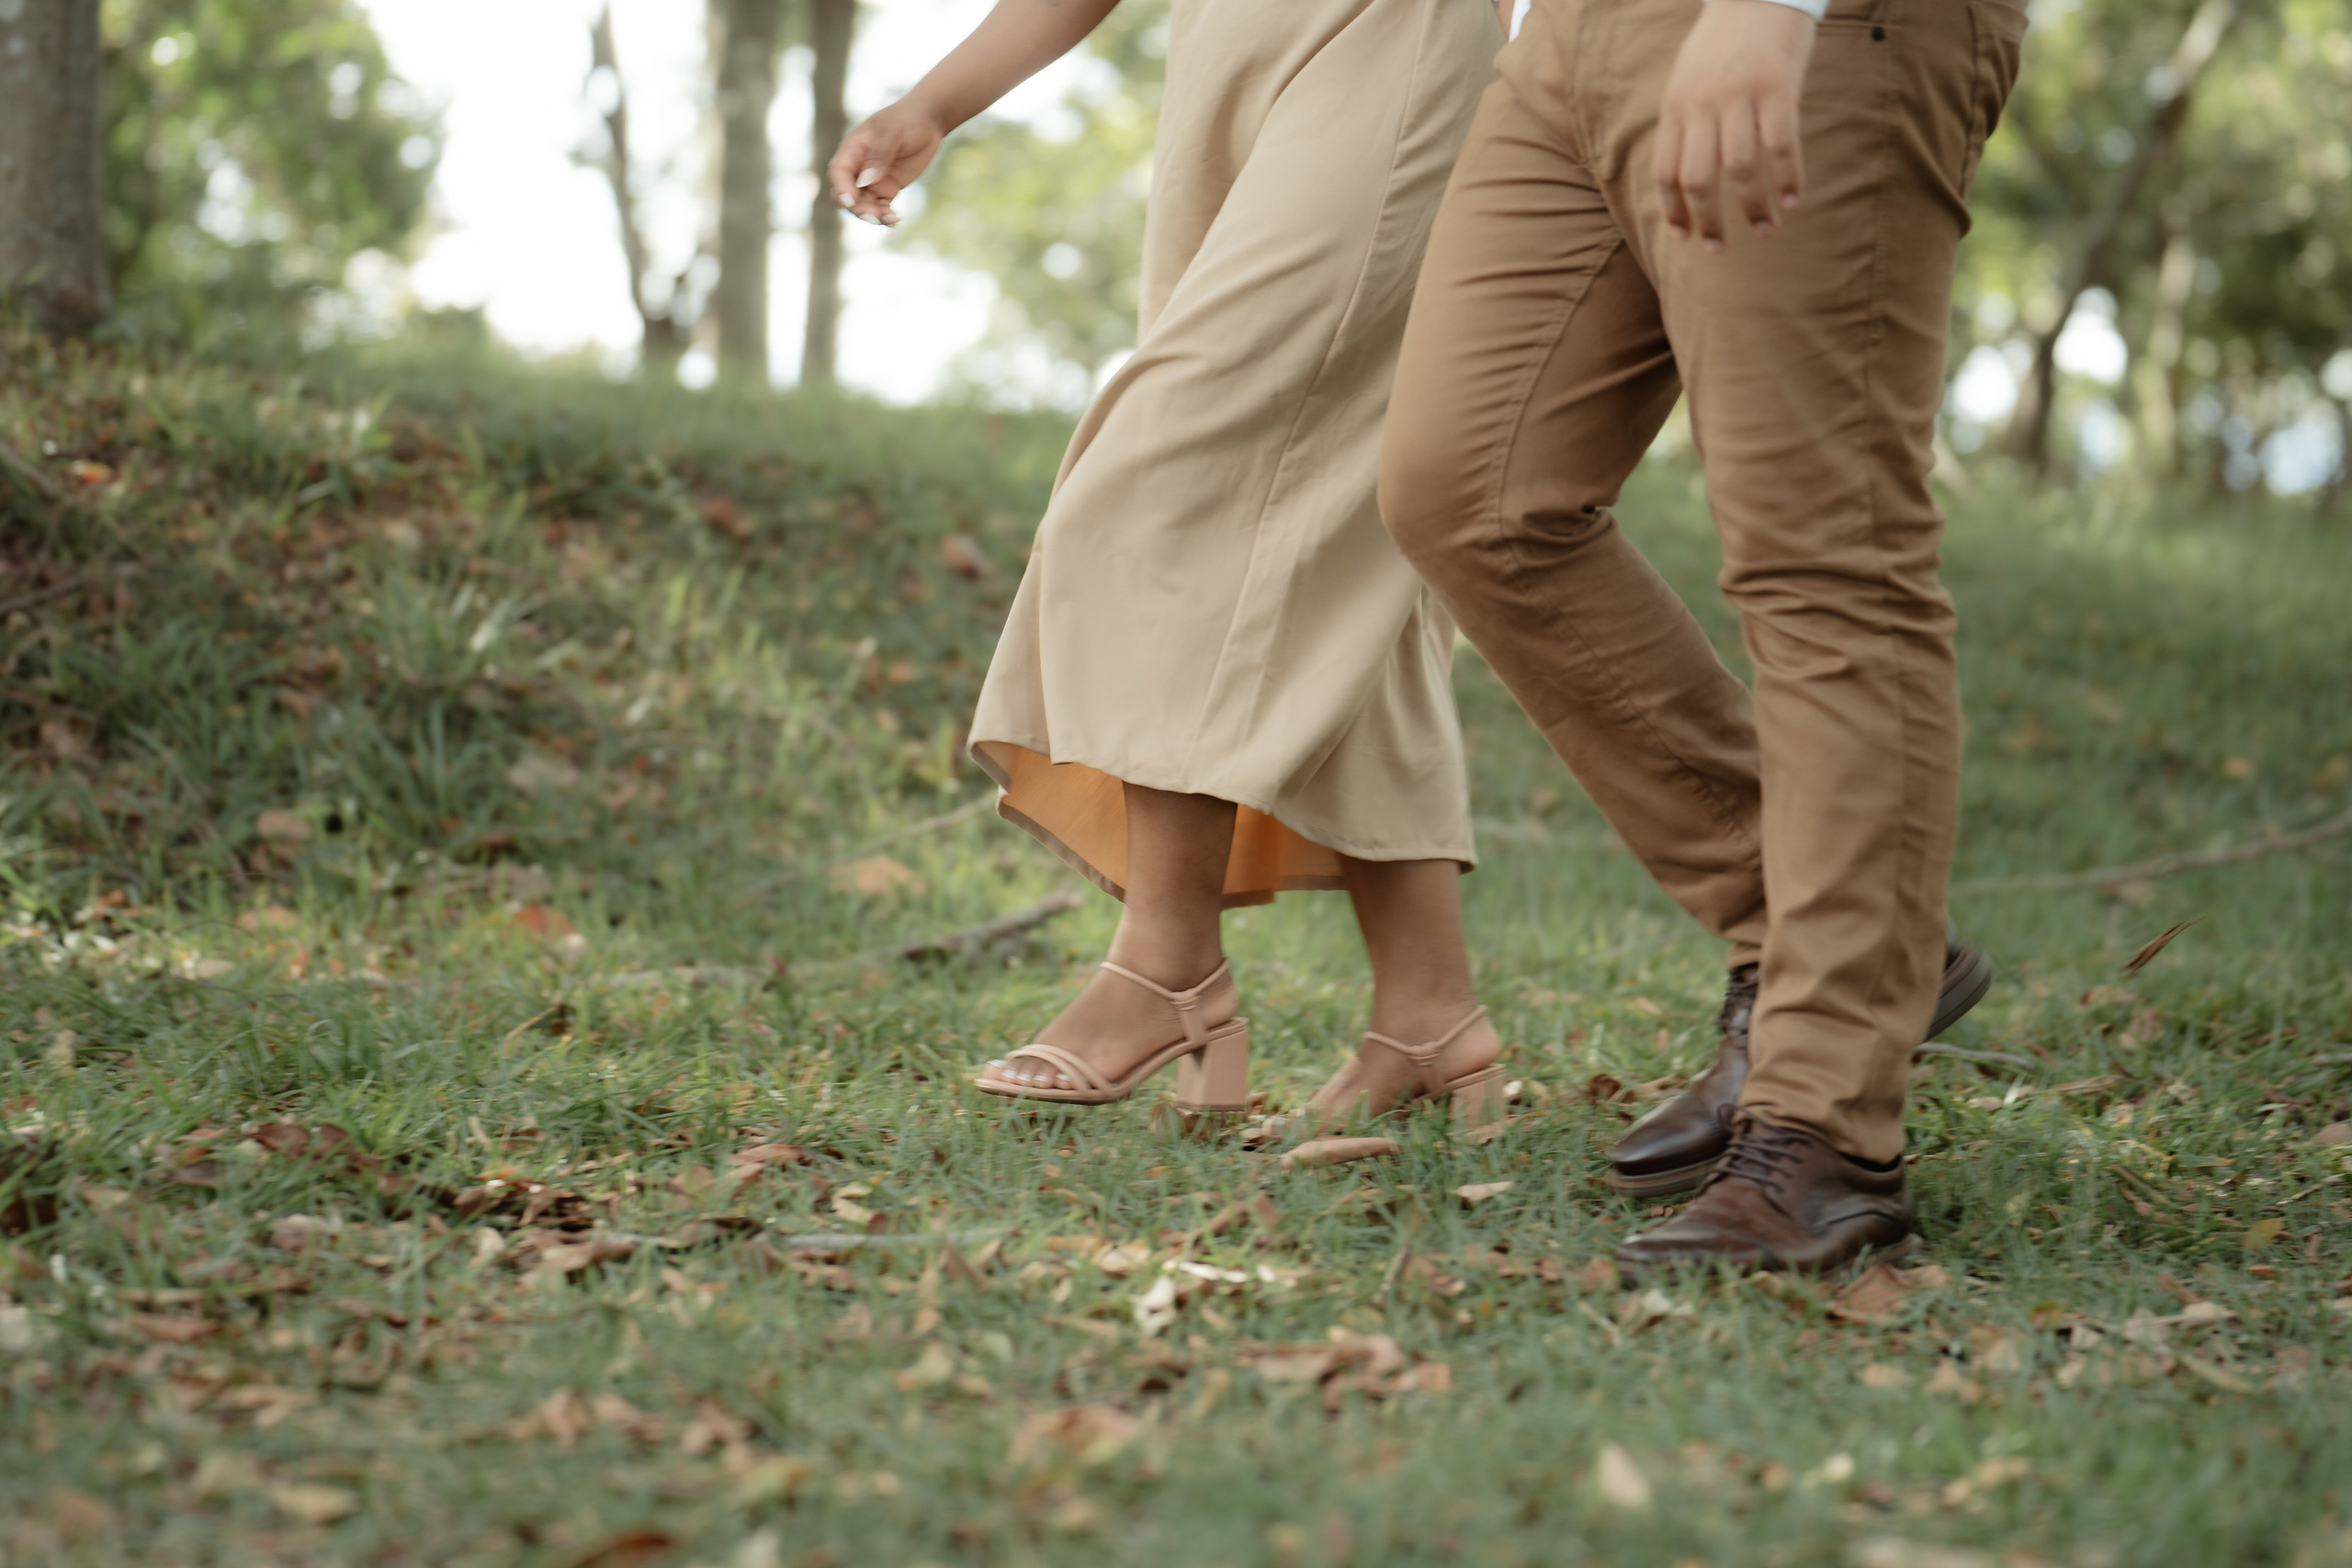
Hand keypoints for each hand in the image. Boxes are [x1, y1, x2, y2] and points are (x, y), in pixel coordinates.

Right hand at [828, 98, 947, 226]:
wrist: (927, 122)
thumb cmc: (907, 120)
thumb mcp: (893, 133)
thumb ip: (879, 156)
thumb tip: (865, 182)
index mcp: (852, 150)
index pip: (838, 173)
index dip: (841, 189)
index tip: (851, 201)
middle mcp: (857, 167)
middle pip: (847, 194)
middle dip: (857, 208)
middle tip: (875, 217)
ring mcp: (871, 180)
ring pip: (863, 205)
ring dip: (872, 216)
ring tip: (891, 220)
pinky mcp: (886, 189)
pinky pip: (880, 208)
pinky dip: (885, 216)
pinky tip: (896, 220)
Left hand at [1653, 0, 1815, 249]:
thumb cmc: (1724, 41)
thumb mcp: (1689, 79)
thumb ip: (1686, 122)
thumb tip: (1686, 177)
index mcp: (1676, 106)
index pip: (1666, 172)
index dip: (1673, 211)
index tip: (1685, 237)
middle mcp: (1703, 106)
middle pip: (1699, 180)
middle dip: (1709, 222)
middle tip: (1720, 248)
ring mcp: (1741, 97)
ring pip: (1741, 170)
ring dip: (1754, 207)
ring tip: (1766, 230)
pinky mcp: (1778, 88)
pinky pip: (1781, 145)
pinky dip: (1788, 177)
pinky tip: (1793, 197)